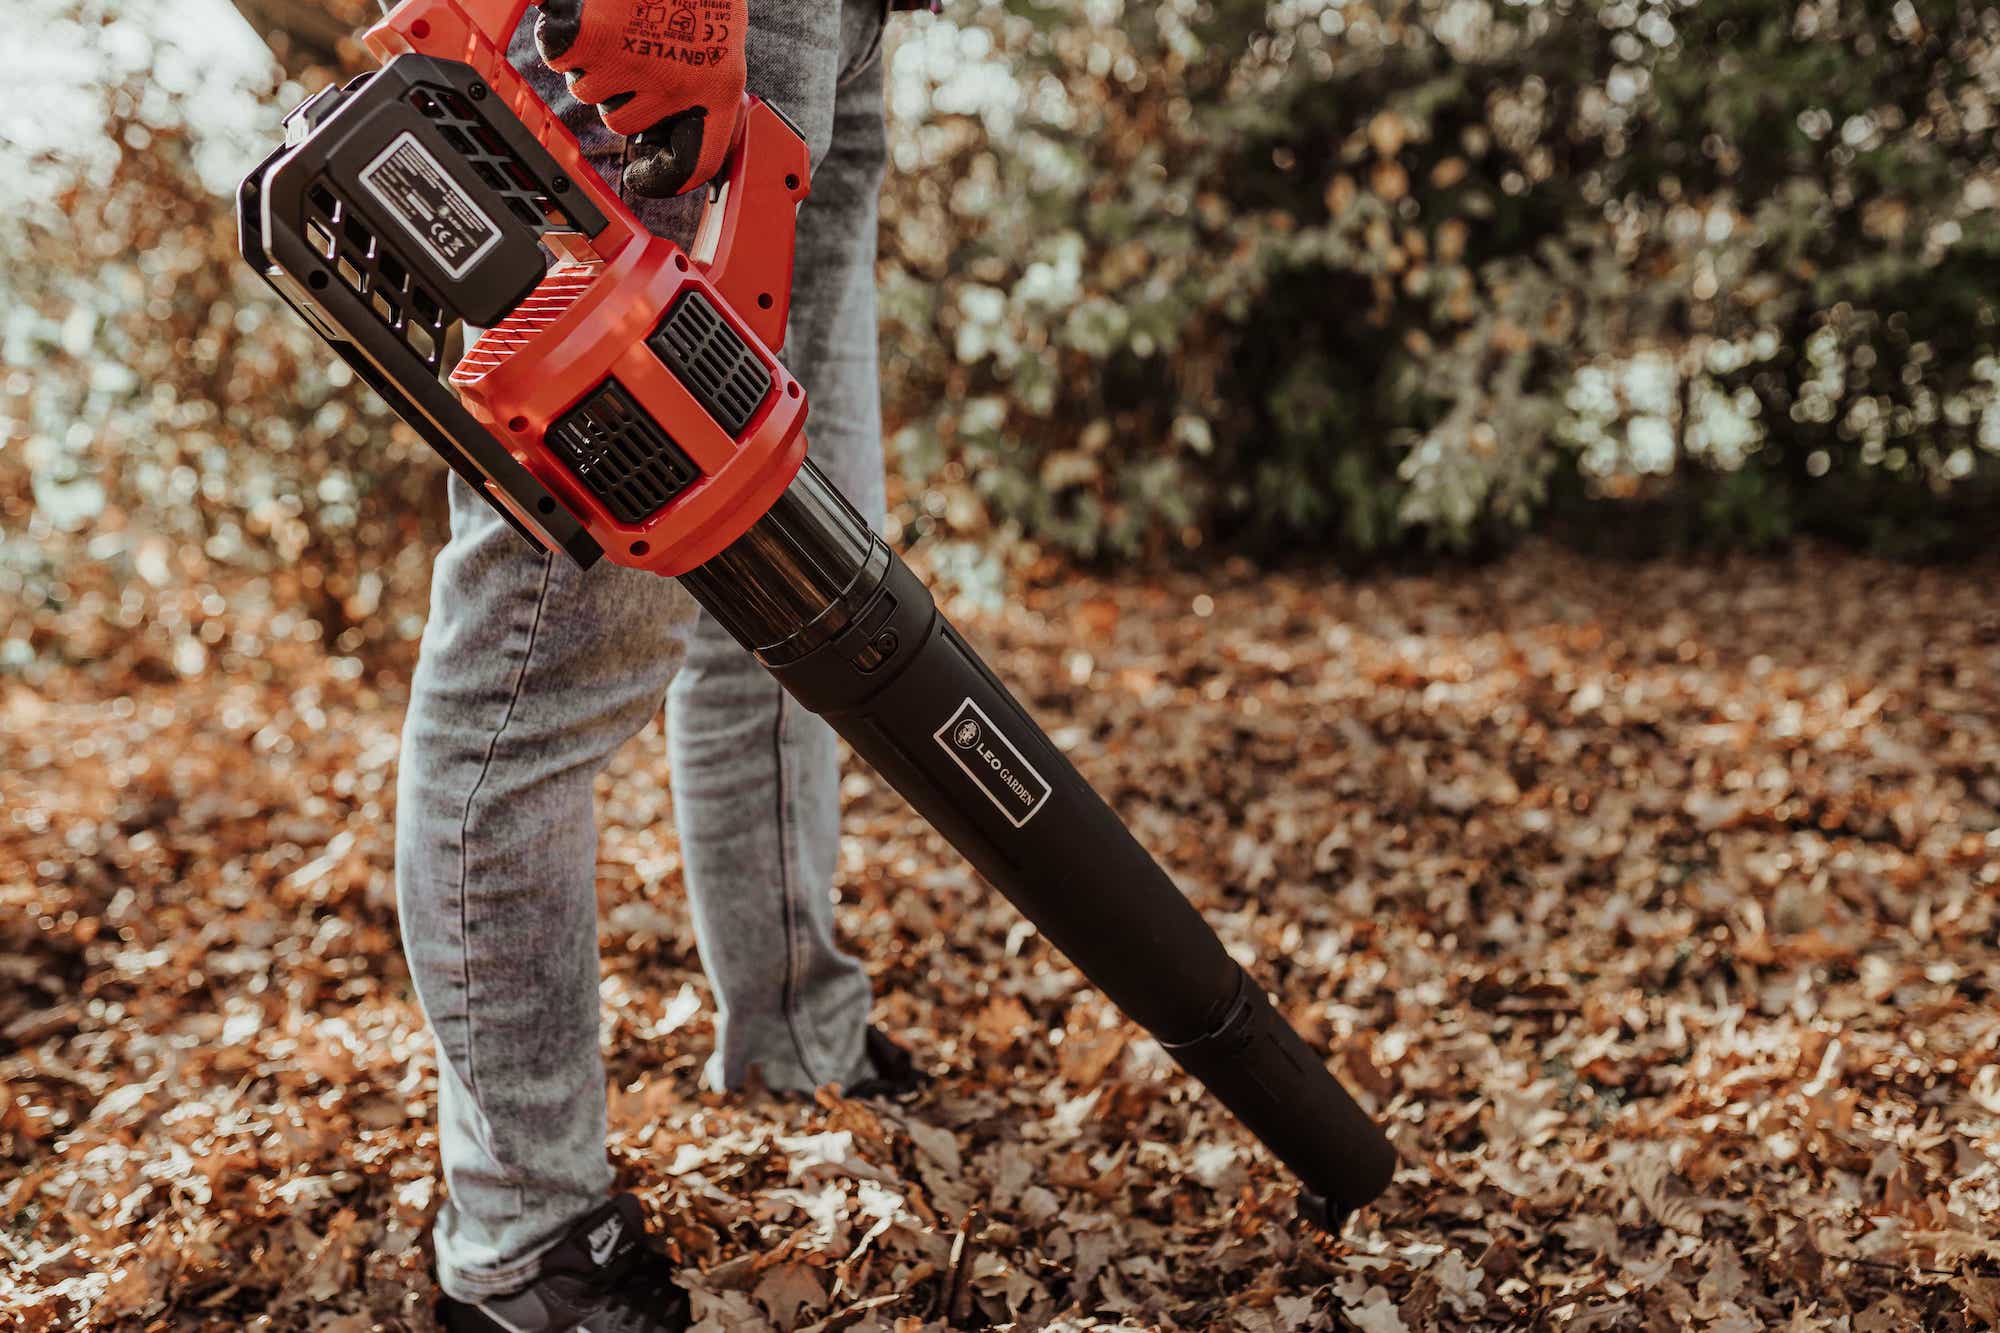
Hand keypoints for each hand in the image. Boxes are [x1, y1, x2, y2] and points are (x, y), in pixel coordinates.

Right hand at [534, 0, 747, 198]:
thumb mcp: (715, 33)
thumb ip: (698, 78)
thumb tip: (675, 120)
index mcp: (717, 86)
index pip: (696, 161)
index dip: (669, 177)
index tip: (646, 179)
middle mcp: (675, 85)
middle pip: (621, 121)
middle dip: (616, 91)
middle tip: (627, 47)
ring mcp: (630, 64)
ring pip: (586, 88)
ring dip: (590, 59)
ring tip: (613, 20)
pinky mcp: (590, 39)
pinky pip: (560, 55)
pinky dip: (564, 34)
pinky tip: (588, 11)